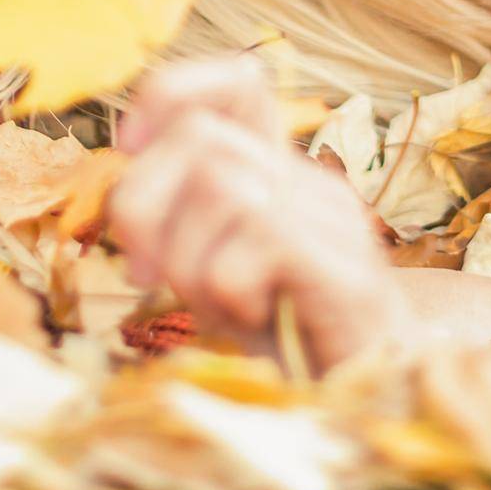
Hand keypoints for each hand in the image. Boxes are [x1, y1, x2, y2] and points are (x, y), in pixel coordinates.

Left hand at [109, 53, 413, 372]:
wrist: (370, 407)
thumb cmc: (284, 341)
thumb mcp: (212, 274)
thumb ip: (176, 229)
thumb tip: (120, 200)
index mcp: (276, 173)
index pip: (239, 82)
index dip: (169, 94)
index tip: (127, 150)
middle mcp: (308, 181)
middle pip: (199, 135)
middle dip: (143, 202)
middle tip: (145, 272)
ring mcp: (334, 222)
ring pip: (220, 182)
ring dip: (184, 254)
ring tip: (207, 301)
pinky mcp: (349, 274)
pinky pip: (258, 236)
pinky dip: (227, 285)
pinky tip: (250, 315)